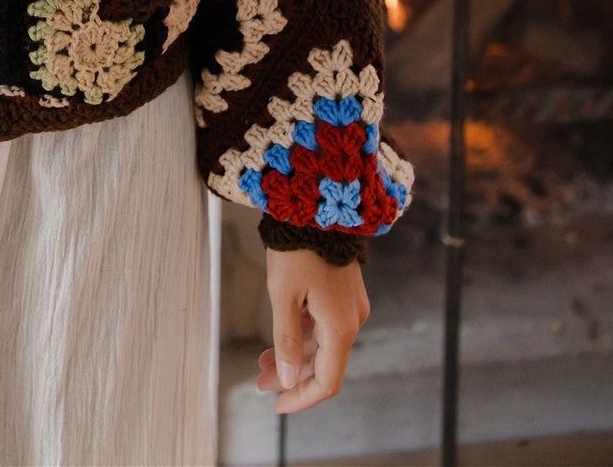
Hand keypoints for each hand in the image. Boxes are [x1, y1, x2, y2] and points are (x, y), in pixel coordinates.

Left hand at [255, 248, 369, 413]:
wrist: (315, 207)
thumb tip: (287, 379)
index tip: (277, 404)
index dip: (302, 397)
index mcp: (341, 327)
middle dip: (292, 377)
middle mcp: (351, 320)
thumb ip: (286, 341)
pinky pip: (325, 326)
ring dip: (294, 356)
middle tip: (260, 382)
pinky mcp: (343, 292)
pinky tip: (281, 337)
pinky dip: (303, 336)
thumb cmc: (297, 248)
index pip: (327, 381)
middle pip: (324, 364)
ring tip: (263, 362)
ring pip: (323, 345)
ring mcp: (349, 305)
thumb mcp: (284, 296)